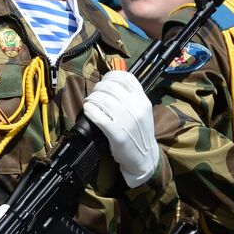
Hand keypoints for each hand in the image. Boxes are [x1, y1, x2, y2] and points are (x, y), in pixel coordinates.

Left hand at [81, 71, 158, 187]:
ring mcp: (126, 120)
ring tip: (90, 103)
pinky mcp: (115, 132)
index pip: (126, 78)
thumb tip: (111, 84)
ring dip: (91, 99)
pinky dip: (89, 110)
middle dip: (98, 88)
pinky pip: (97, 115)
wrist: (145, 158)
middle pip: (110, 86)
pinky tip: (89, 111)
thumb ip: (132, 97)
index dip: (111, 76)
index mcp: (143, 100)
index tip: (105, 81)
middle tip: (94, 94)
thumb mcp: (143, 112)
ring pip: (101, 99)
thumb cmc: (140, 134)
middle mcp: (136, 108)